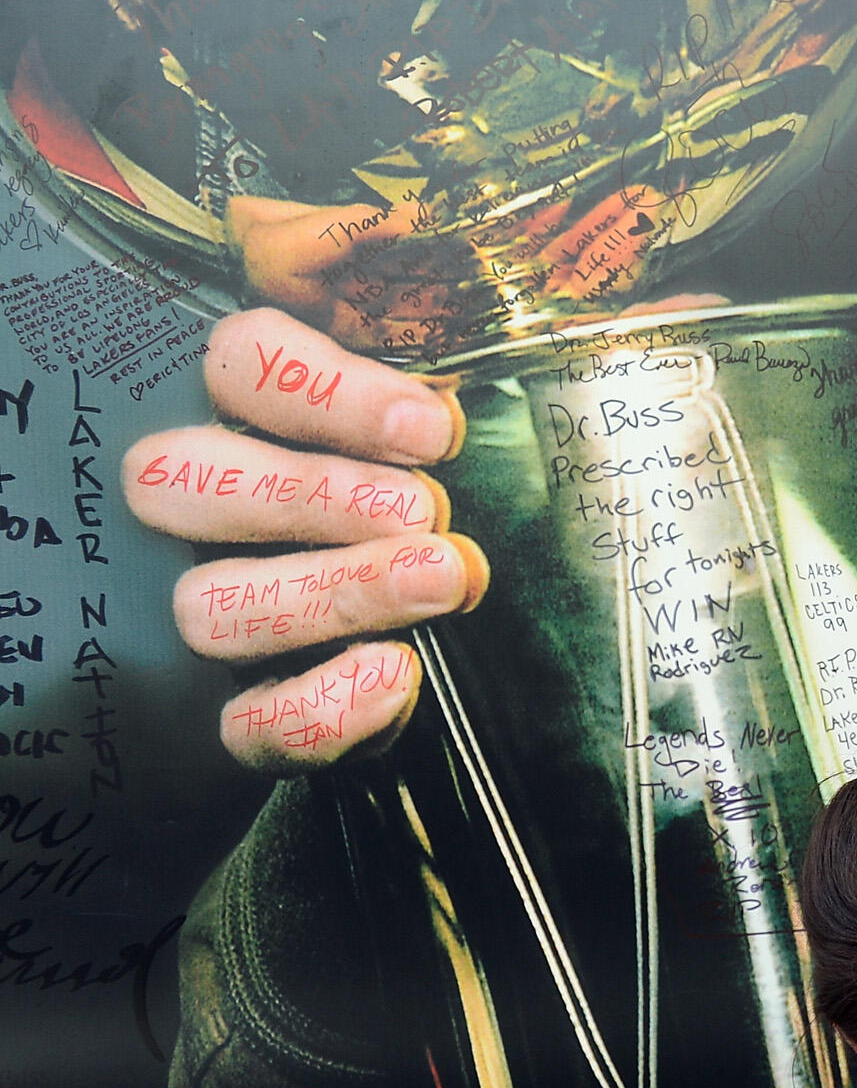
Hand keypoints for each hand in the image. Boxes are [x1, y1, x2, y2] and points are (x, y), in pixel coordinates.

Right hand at [123, 309, 479, 771]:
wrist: (431, 656)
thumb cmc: (429, 520)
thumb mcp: (430, 447)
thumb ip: (424, 397)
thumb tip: (450, 374)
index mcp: (242, 418)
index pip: (234, 361)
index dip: (322, 389)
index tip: (430, 432)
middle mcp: (192, 513)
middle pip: (176, 477)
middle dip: (309, 492)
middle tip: (421, 512)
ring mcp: (198, 616)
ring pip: (206, 603)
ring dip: (336, 590)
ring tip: (442, 579)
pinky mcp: (228, 721)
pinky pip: (243, 726)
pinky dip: (320, 707)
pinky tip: (395, 674)